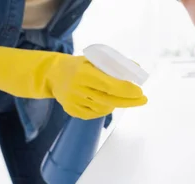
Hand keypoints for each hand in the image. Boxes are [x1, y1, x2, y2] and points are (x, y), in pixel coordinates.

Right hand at [0, 44, 146, 119]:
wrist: (52, 74)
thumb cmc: (79, 65)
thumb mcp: (94, 59)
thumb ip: (114, 64)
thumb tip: (137, 67)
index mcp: (83, 74)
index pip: (109, 85)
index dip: (126, 90)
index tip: (140, 91)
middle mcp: (77, 89)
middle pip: (108, 99)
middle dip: (129, 101)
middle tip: (143, 100)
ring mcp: (73, 102)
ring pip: (103, 108)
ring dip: (117, 104)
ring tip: (122, 98)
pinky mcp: (71, 110)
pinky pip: (94, 114)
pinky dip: (104, 109)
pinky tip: (108, 102)